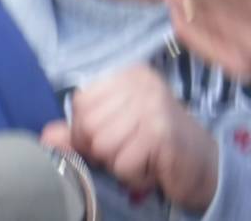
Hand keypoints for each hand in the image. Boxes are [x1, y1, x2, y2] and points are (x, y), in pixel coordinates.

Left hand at [40, 65, 218, 212]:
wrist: (205, 165)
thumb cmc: (157, 146)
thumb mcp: (117, 133)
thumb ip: (81, 132)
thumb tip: (46, 136)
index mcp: (129, 74)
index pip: (82, 102)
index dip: (87, 131)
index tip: (115, 138)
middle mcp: (142, 83)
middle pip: (88, 125)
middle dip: (103, 150)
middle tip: (131, 151)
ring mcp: (153, 105)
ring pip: (103, 146)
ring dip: (120, 164)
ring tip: (143, 157)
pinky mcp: (161, 132)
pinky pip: (123, 164)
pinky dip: (135, 176)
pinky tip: (153, 167)